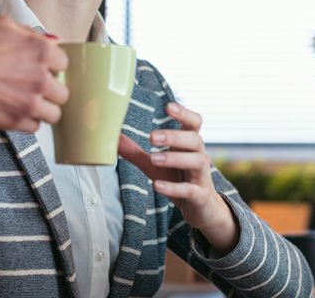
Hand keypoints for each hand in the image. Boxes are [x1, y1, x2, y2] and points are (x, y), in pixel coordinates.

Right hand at [0, 15, 68, 132]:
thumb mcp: (3, 25)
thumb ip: (31, 34)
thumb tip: (51, 42)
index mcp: (42, 52)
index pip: (63, 64)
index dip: (51, 66)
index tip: (41, 68)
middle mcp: (41, 79)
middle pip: (63, 93)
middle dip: (50, 90)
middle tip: (34, 88)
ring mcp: (29, 103)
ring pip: (53, 114)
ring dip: (43, 109)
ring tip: (27, 103)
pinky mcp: (14, 121)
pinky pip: (34, 127)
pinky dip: (28, 121)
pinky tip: (15, 111)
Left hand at [118, 102, 239, 254]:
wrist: (201, 208)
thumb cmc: (178, 179)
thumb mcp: (154, 165)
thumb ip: (135, 152)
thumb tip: (114, 138)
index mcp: (189, 144)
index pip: (194, 122)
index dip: (184, 113)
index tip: (168, 107)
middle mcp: (199, 155)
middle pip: (194, 139)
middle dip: (174, 136)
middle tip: (152, 137)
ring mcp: (201, 176)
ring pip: (197, 161)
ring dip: (175, 158)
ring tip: (154, 158)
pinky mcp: (200, 195)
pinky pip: (190, 189)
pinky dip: (174, 187)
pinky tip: (158, 185)